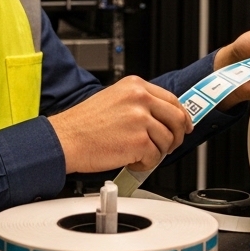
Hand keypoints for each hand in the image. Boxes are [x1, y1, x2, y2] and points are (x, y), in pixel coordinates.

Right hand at [46, 76, 192, 172]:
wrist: (65, 140)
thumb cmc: (83, 124)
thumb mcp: (114, 99)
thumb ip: (139, 103)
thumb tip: (161, 117)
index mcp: (134, 86)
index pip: (171, 99)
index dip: (181, 116)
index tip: (184, 126)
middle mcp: (140, 99)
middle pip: (177, 119)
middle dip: (175, 136)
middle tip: (167, 146)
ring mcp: (140, 119)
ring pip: (167, 140)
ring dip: (156, 152)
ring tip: (137, 154)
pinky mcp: (139, 142)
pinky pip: (155, 157)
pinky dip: (145, 164)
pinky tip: (131, 160)